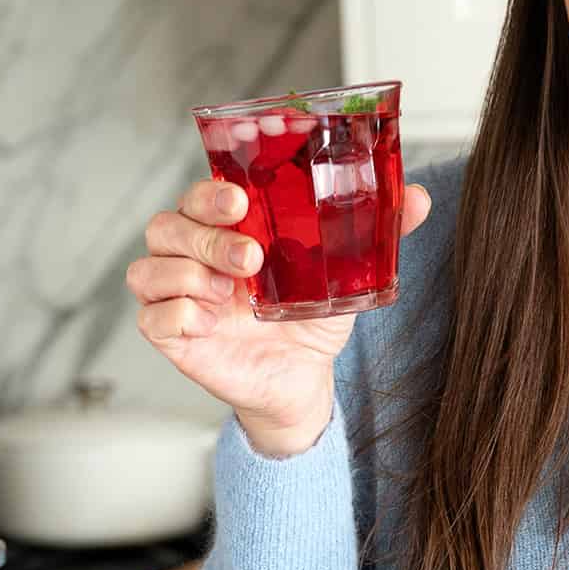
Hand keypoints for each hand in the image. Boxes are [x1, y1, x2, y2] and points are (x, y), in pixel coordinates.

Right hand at [126, 176, 432, 456]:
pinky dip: (178, 313)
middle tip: (251, 256)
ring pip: (147, 267)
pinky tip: (212, 320)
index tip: (239, 200)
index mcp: (226, 227)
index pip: (198, 194)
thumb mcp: (348, 270)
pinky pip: (151, 317)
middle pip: (165, 226)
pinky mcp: (172, 336)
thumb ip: (378, 230)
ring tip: (231, 292)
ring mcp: (178, 295)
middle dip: (204, 236)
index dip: (208, 192)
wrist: (304, 377)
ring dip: (188, 273)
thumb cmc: (310, 315)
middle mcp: (194, 256)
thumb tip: (421, 197)